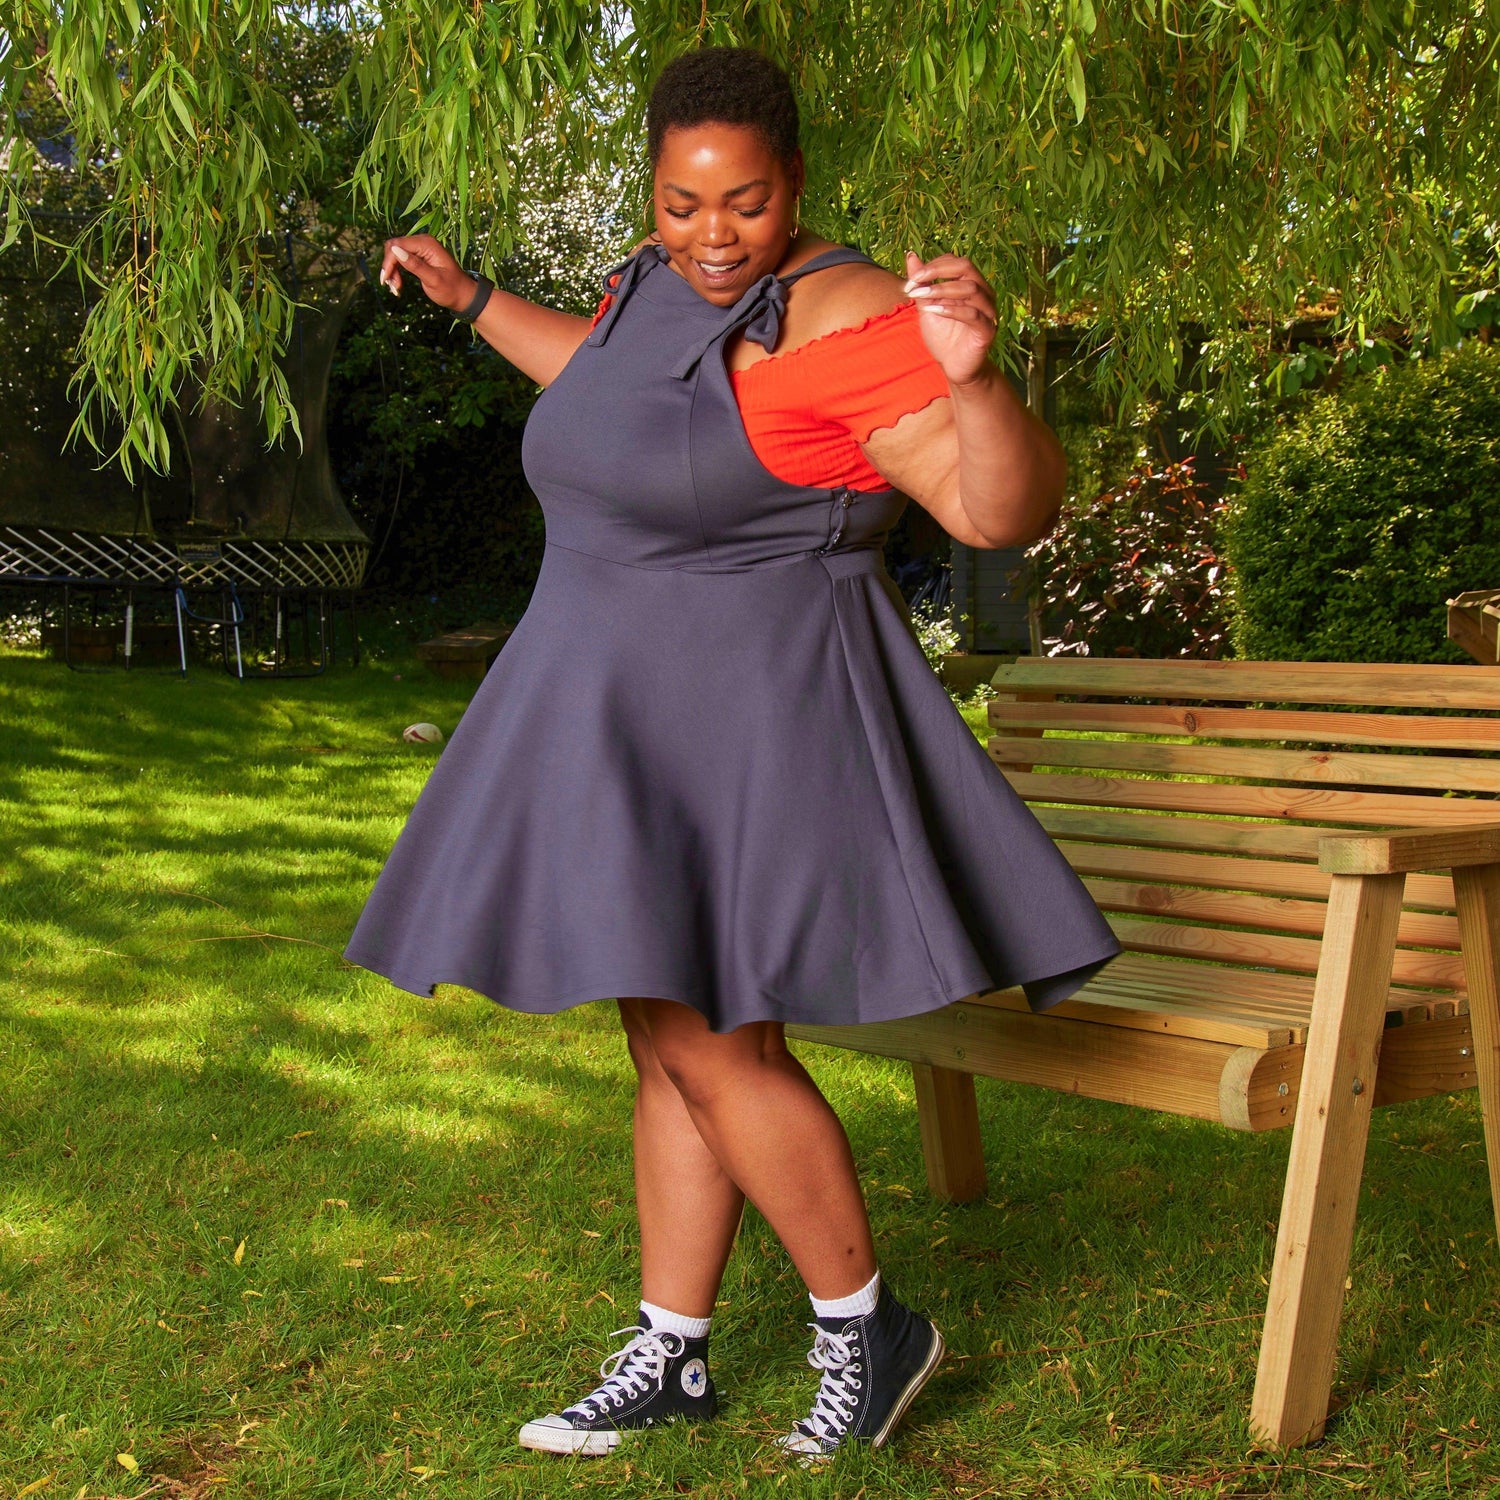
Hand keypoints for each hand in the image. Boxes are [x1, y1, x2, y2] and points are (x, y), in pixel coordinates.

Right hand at [378, 234, 477, 313]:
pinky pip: (401, 259)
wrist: (464, 296)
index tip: (385, 280)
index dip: (389, 261)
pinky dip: (396, 271)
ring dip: (392, 270)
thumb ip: (415, 265)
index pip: (398, 245)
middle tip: (392, 286)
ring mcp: (420, 248)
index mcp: (427, 244)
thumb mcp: (433, 280)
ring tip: (396, 288)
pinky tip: (398, 284)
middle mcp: (423, 242)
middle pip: (394, 247)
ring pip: (395, 253)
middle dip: (389, 266)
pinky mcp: (419, 256)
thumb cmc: (452, 289)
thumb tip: (396, 251)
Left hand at [903, 251, 998, 387]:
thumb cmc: (943, 336)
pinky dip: (951, 309)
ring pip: (970, 289)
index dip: (932, 266)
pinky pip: (973, 314)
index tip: (910, 280)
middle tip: (915, 281)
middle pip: (966, 267)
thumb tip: (911, 255)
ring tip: (921, 297)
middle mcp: (983, 293)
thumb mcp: (927, 307)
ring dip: (942, 290)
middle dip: (938, 271)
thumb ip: (921, 283)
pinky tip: (934, 310)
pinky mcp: (987, 330)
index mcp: (970, 284)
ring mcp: (988, 311)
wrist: (953, 367)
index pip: (955, 262)